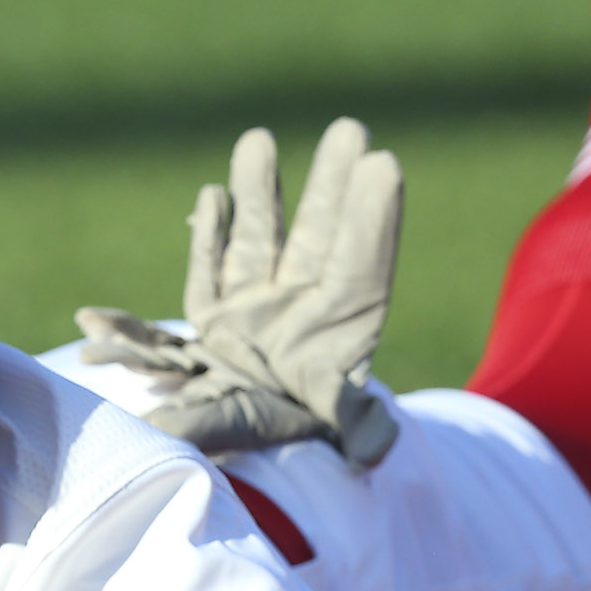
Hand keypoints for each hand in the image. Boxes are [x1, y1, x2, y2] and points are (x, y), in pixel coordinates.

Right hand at [73, 117, 404, 467]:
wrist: (232, 460)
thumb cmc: (287, 442)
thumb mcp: (324, 437)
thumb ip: (348, 429)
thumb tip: (378, 446)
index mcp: (338, 340)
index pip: (359, 270)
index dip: (371, 221)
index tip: (381, 165)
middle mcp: (298, 315)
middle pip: (316, 241)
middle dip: (329, 186)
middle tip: (350, 130)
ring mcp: (253, 314)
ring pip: (258, 245)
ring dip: (260, 195)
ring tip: (260, 140)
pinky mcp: (211, 324)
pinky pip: (209, 274)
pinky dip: (209, 238)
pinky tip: (212, 197)